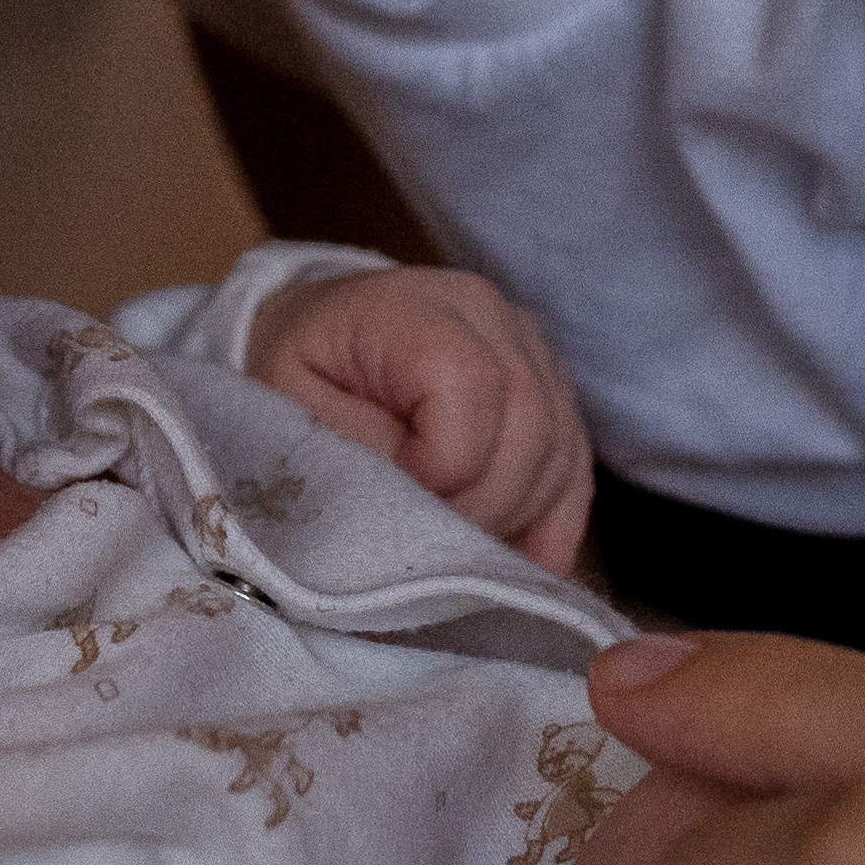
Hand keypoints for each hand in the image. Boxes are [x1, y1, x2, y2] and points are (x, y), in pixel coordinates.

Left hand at [241, 264, 591, 569]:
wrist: (316, 340)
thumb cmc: (297, 375)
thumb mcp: (292, 409)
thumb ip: (355, 452)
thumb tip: (421, 514)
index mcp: (417, 306)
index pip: (471, 384)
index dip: (443, 462)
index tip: (397, 492)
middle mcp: (489, 315)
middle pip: (530, 421)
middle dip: (483, 503)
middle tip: (431, 541)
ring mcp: (530, 351)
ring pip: (559, 451)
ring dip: (515, 515)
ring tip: (455, 542)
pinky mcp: (551, 394)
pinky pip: (573, 466)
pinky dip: (551, 521)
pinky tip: (520, 559)